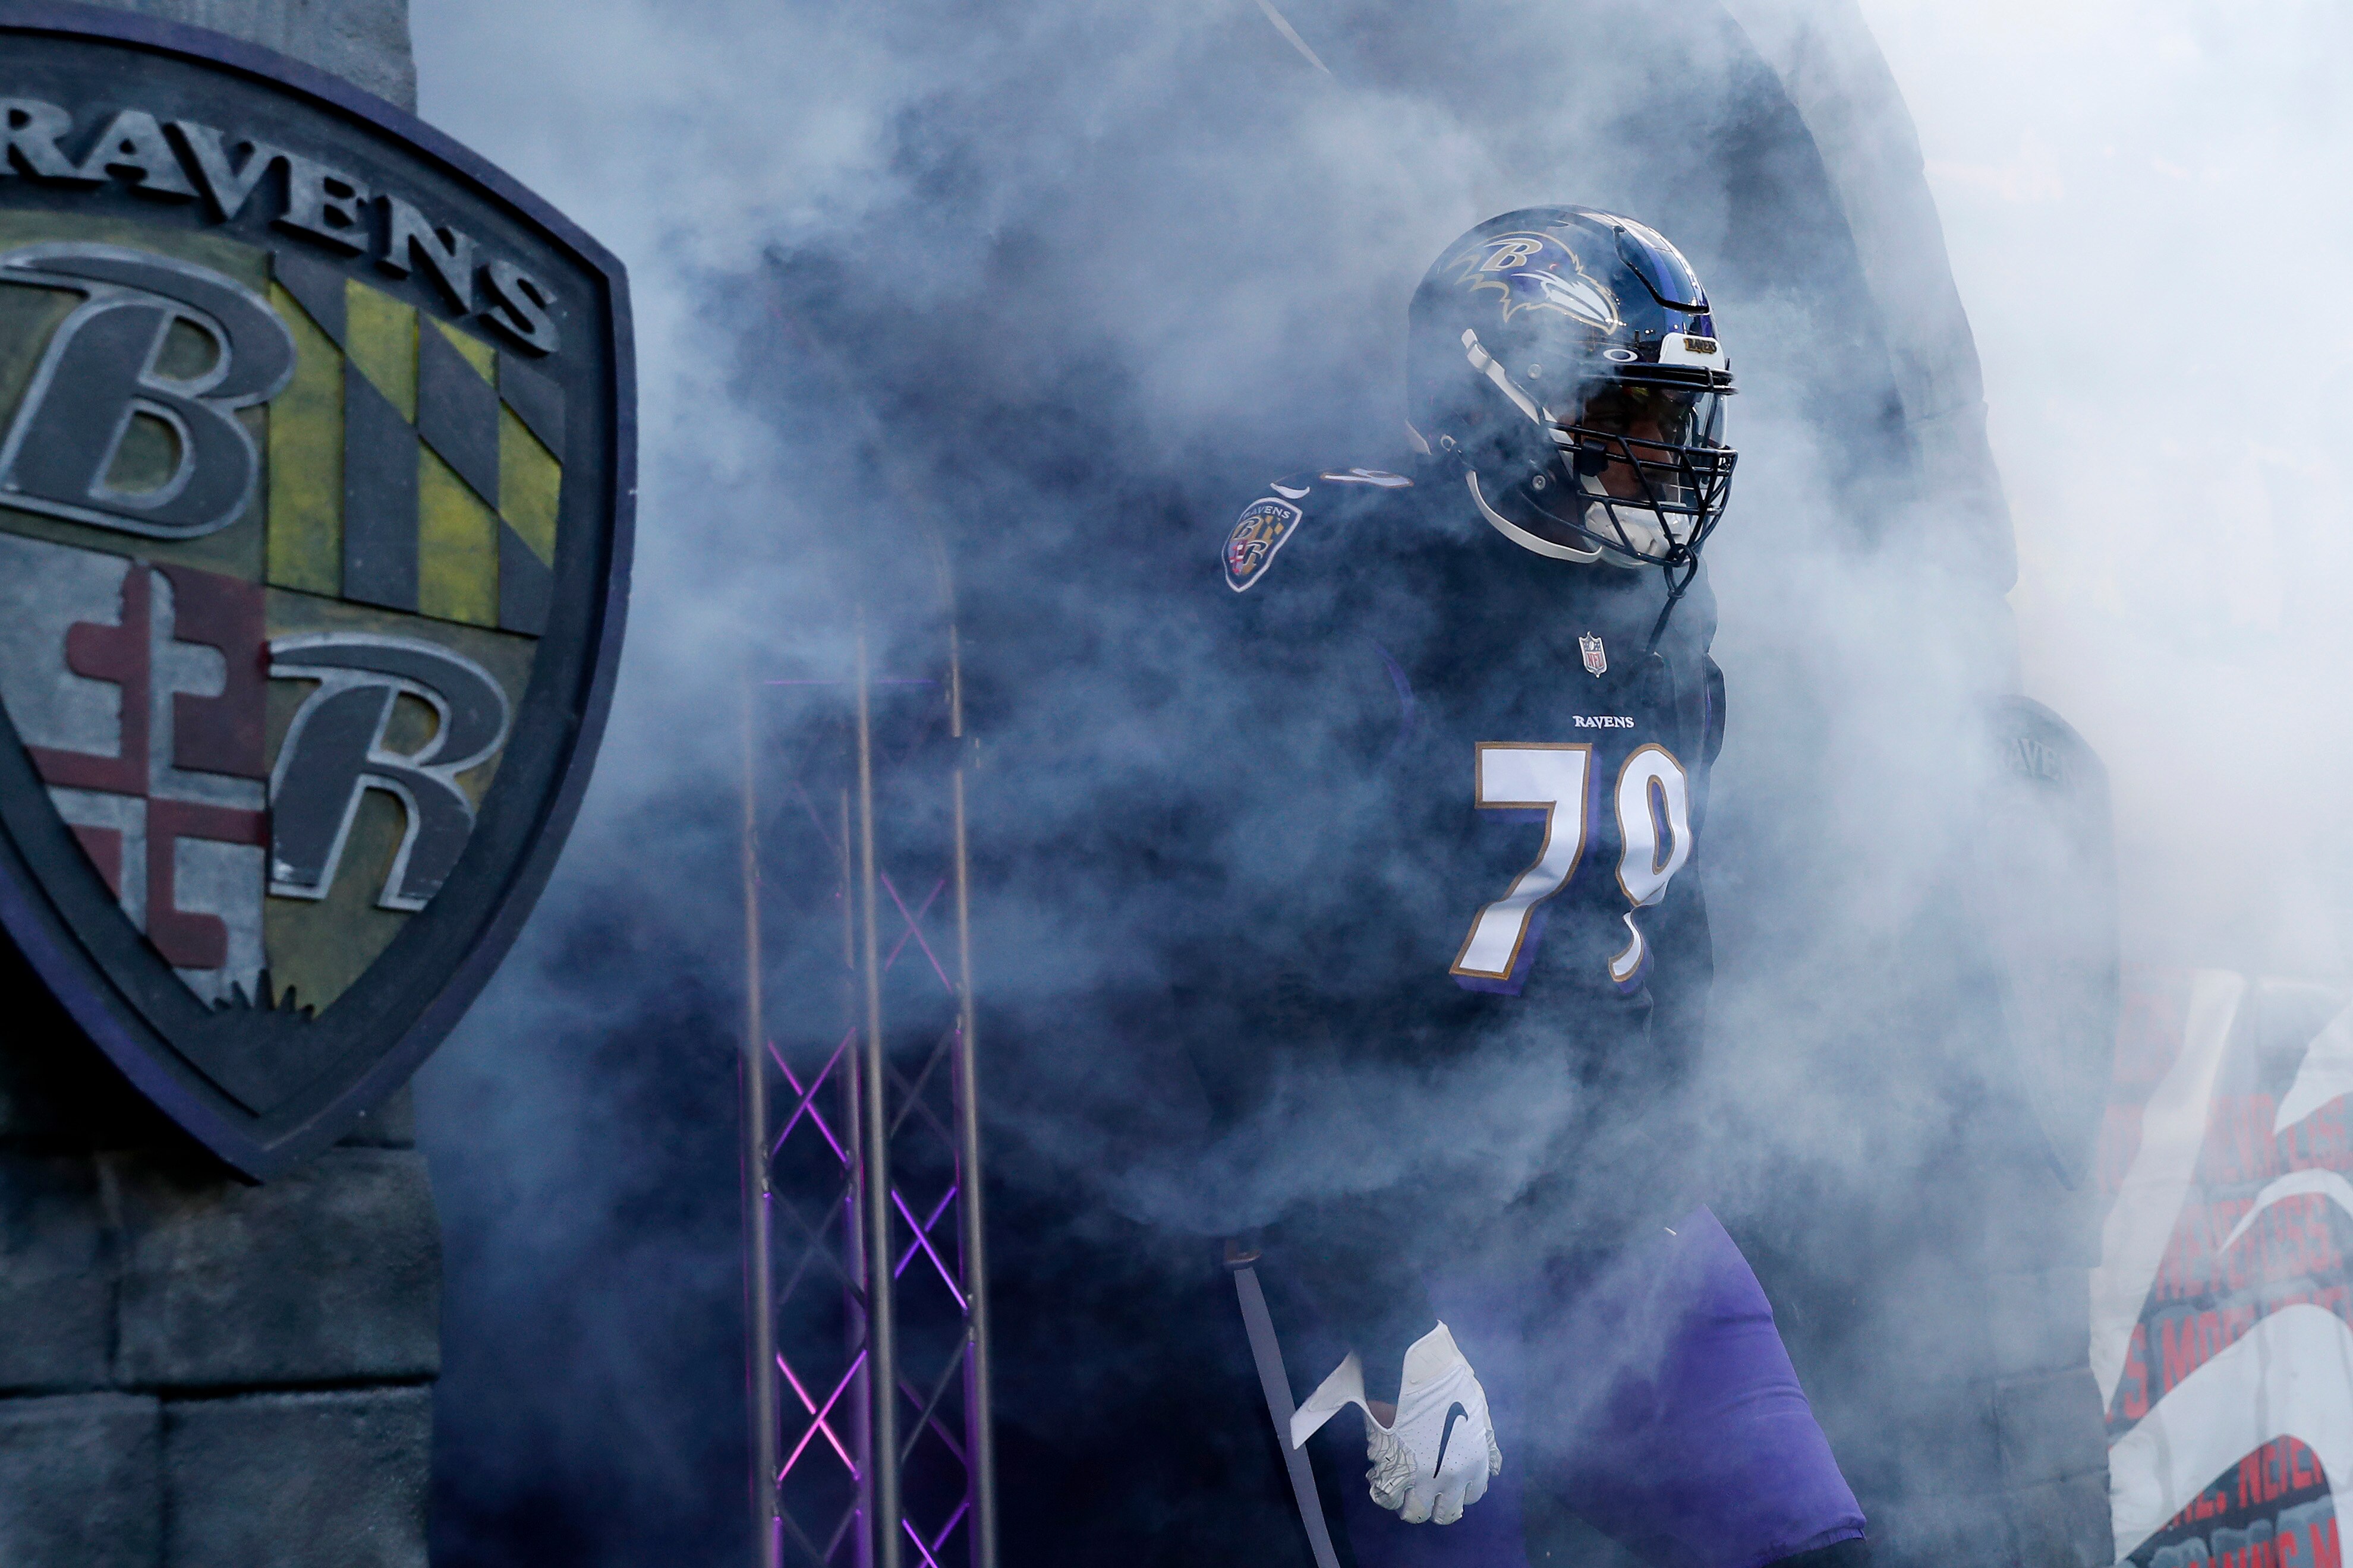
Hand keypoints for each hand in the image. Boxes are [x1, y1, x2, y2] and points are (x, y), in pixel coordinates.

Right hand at [1361, 1323, 1500, 1523]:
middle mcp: (1451, 1477)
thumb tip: (1495, 1469)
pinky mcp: (1391, 1468)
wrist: (1411, 1364)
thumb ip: (1486, 1443)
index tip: (1447, 1477)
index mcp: (1475, 1463)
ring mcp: (1420, 1476)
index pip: (1472, 1496)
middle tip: (1423, 1486)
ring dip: (1408, 1501)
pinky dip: (1383, 1491)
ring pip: (1414, 1513)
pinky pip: (1386, 1497)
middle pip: (1445, 1514)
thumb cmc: (1447, 1379)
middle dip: (1435, 1503)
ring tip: (1400, 1481)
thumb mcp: (1479, 1410)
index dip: (1459, 1488)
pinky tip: (1380, 1474)